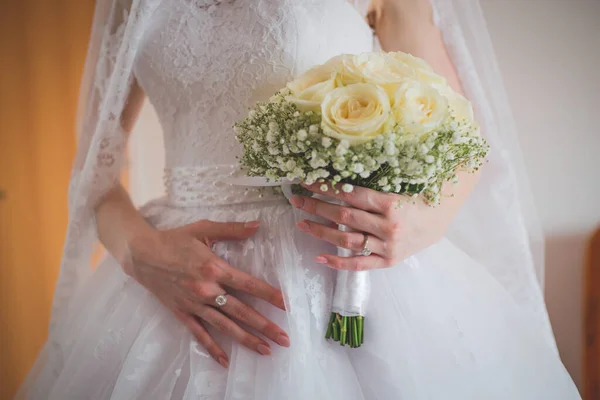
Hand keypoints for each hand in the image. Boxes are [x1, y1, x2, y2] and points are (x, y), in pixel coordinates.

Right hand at [122, 220, 288, 367]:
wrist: (141, 254)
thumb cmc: (174, 239)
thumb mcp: (203, 229)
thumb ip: (232, 230)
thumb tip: (257, 225)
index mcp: (214, 268)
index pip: (249, 285)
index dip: (270, 295)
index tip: (287, 305)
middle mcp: (207, 290)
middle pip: (242, 311)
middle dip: (266, 326)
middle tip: (285, 339)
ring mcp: (194, 304)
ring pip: (225, 326)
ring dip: (247, 339)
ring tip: (266, 350)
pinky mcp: (182, 313)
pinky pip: (200, 334)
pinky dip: (213, 349)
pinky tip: (225, 361)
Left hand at [289, 182, 450, 270]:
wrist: (440, 219)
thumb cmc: (417, 196)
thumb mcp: (397, 186)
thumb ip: (371, 186)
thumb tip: (337, 178)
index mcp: (390, 203)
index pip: (349, 195)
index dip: (326, 188)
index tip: (308, 182)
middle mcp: (387, 226)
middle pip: (343, 216)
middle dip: (316, 207)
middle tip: (297, 200)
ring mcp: (387, 246)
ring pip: (346, 239)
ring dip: (320, 231)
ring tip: (302, 223)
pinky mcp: (387, 261)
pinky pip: (359, 264)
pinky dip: (337, 262)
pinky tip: (319, 256)